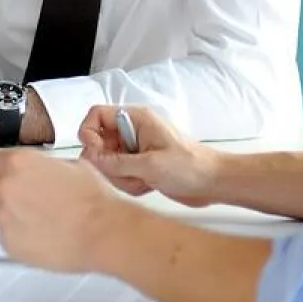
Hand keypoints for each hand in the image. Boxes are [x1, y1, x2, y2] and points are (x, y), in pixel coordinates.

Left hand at [0, 148, 129, 272]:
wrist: (103, 232)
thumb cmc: (93, 198)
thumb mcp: (70, 164)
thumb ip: (41, 165)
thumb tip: (36, 169)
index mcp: (17, 163)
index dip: (0, 169)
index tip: (8, 176)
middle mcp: (5, 188)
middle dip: (11, 193)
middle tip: (35, 201)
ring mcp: (4, 218)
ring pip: (0, 214)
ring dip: (14, 216)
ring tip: (43, 221)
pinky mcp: (9, 244)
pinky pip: (8, 237)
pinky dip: (20, 237)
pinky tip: (43, 236)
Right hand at [78, 105, 218, 207]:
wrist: (213, 182)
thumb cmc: (189, 166)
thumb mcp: (150, 165)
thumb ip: (116, 162)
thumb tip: (89, 158)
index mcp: (135, 119)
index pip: (97, 115)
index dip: (89, 133)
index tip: (95, 154)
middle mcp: (132, 130)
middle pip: (99, 142)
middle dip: (108, 163)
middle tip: (127, 174)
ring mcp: (134, 148)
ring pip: (107, 161)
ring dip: (120, 176)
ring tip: (143, 181)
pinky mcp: (139, 164)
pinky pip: (119, 173)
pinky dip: (128, 183)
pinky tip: (147, 185)